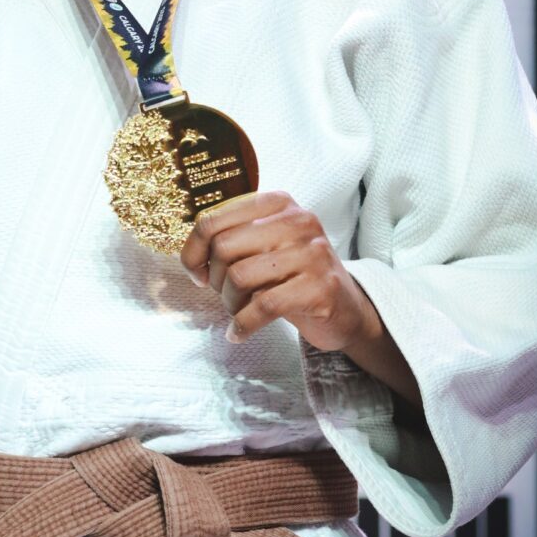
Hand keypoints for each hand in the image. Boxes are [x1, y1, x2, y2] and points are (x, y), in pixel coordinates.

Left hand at [180, 189, 377, 350]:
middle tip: (225, 295)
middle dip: (214, 279)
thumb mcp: (265, 245)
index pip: (213, 220)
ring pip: (240, 276)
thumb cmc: (293, 276)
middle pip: (224, 248)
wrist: (345, 309)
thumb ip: (232, 239)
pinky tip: (238, 334)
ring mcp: (312, 253)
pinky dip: (243, 325)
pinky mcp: (320, 287)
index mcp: (278, 203)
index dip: (193, 252)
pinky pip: (263, 306)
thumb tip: (190, 258)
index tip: (197, 274)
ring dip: (230, 303)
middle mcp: (298, 220)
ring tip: (238, 312)